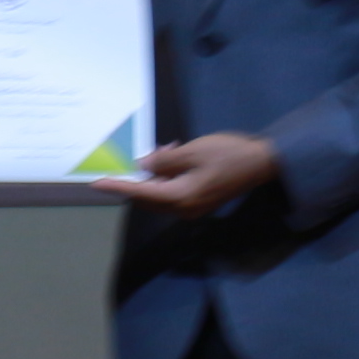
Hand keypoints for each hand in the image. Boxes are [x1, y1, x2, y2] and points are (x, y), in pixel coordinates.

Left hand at [98, 131, 277, 219]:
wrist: (262, 163)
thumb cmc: (228, 154)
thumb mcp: (192, 151)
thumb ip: (164, 160)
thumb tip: (143, 165)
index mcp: (179, 197)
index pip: (139, 192)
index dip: (118, 186)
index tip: (96, 183)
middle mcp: (183, 209)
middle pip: (148, 197)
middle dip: (136, 179)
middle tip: (130, 157)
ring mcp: (193, 207)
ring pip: (161, 194)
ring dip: (154, 175)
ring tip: (160, 149)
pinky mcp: (201, 201)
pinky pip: (174, 192)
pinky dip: (167, 177)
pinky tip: (172, 156)